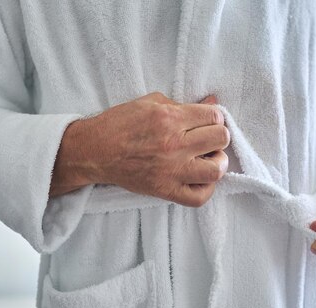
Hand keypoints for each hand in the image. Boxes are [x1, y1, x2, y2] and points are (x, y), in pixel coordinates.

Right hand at [50, 92, 228, 206]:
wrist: (94, 151)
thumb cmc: (120, 124)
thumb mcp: (151, 103)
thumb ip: (184, 104)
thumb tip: (213, 101)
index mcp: (169, 118)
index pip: (214, 116)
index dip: (214, 117)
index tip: (206, 122)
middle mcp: (173, 144)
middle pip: (220, 139)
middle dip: (217, 136)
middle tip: (207, 139)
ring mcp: (171, 170)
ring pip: (216, 170)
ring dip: (217, 163)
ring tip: (207, 159)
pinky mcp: (165, 190)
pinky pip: (199, 197)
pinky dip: (206, 189)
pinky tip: (200, 179)